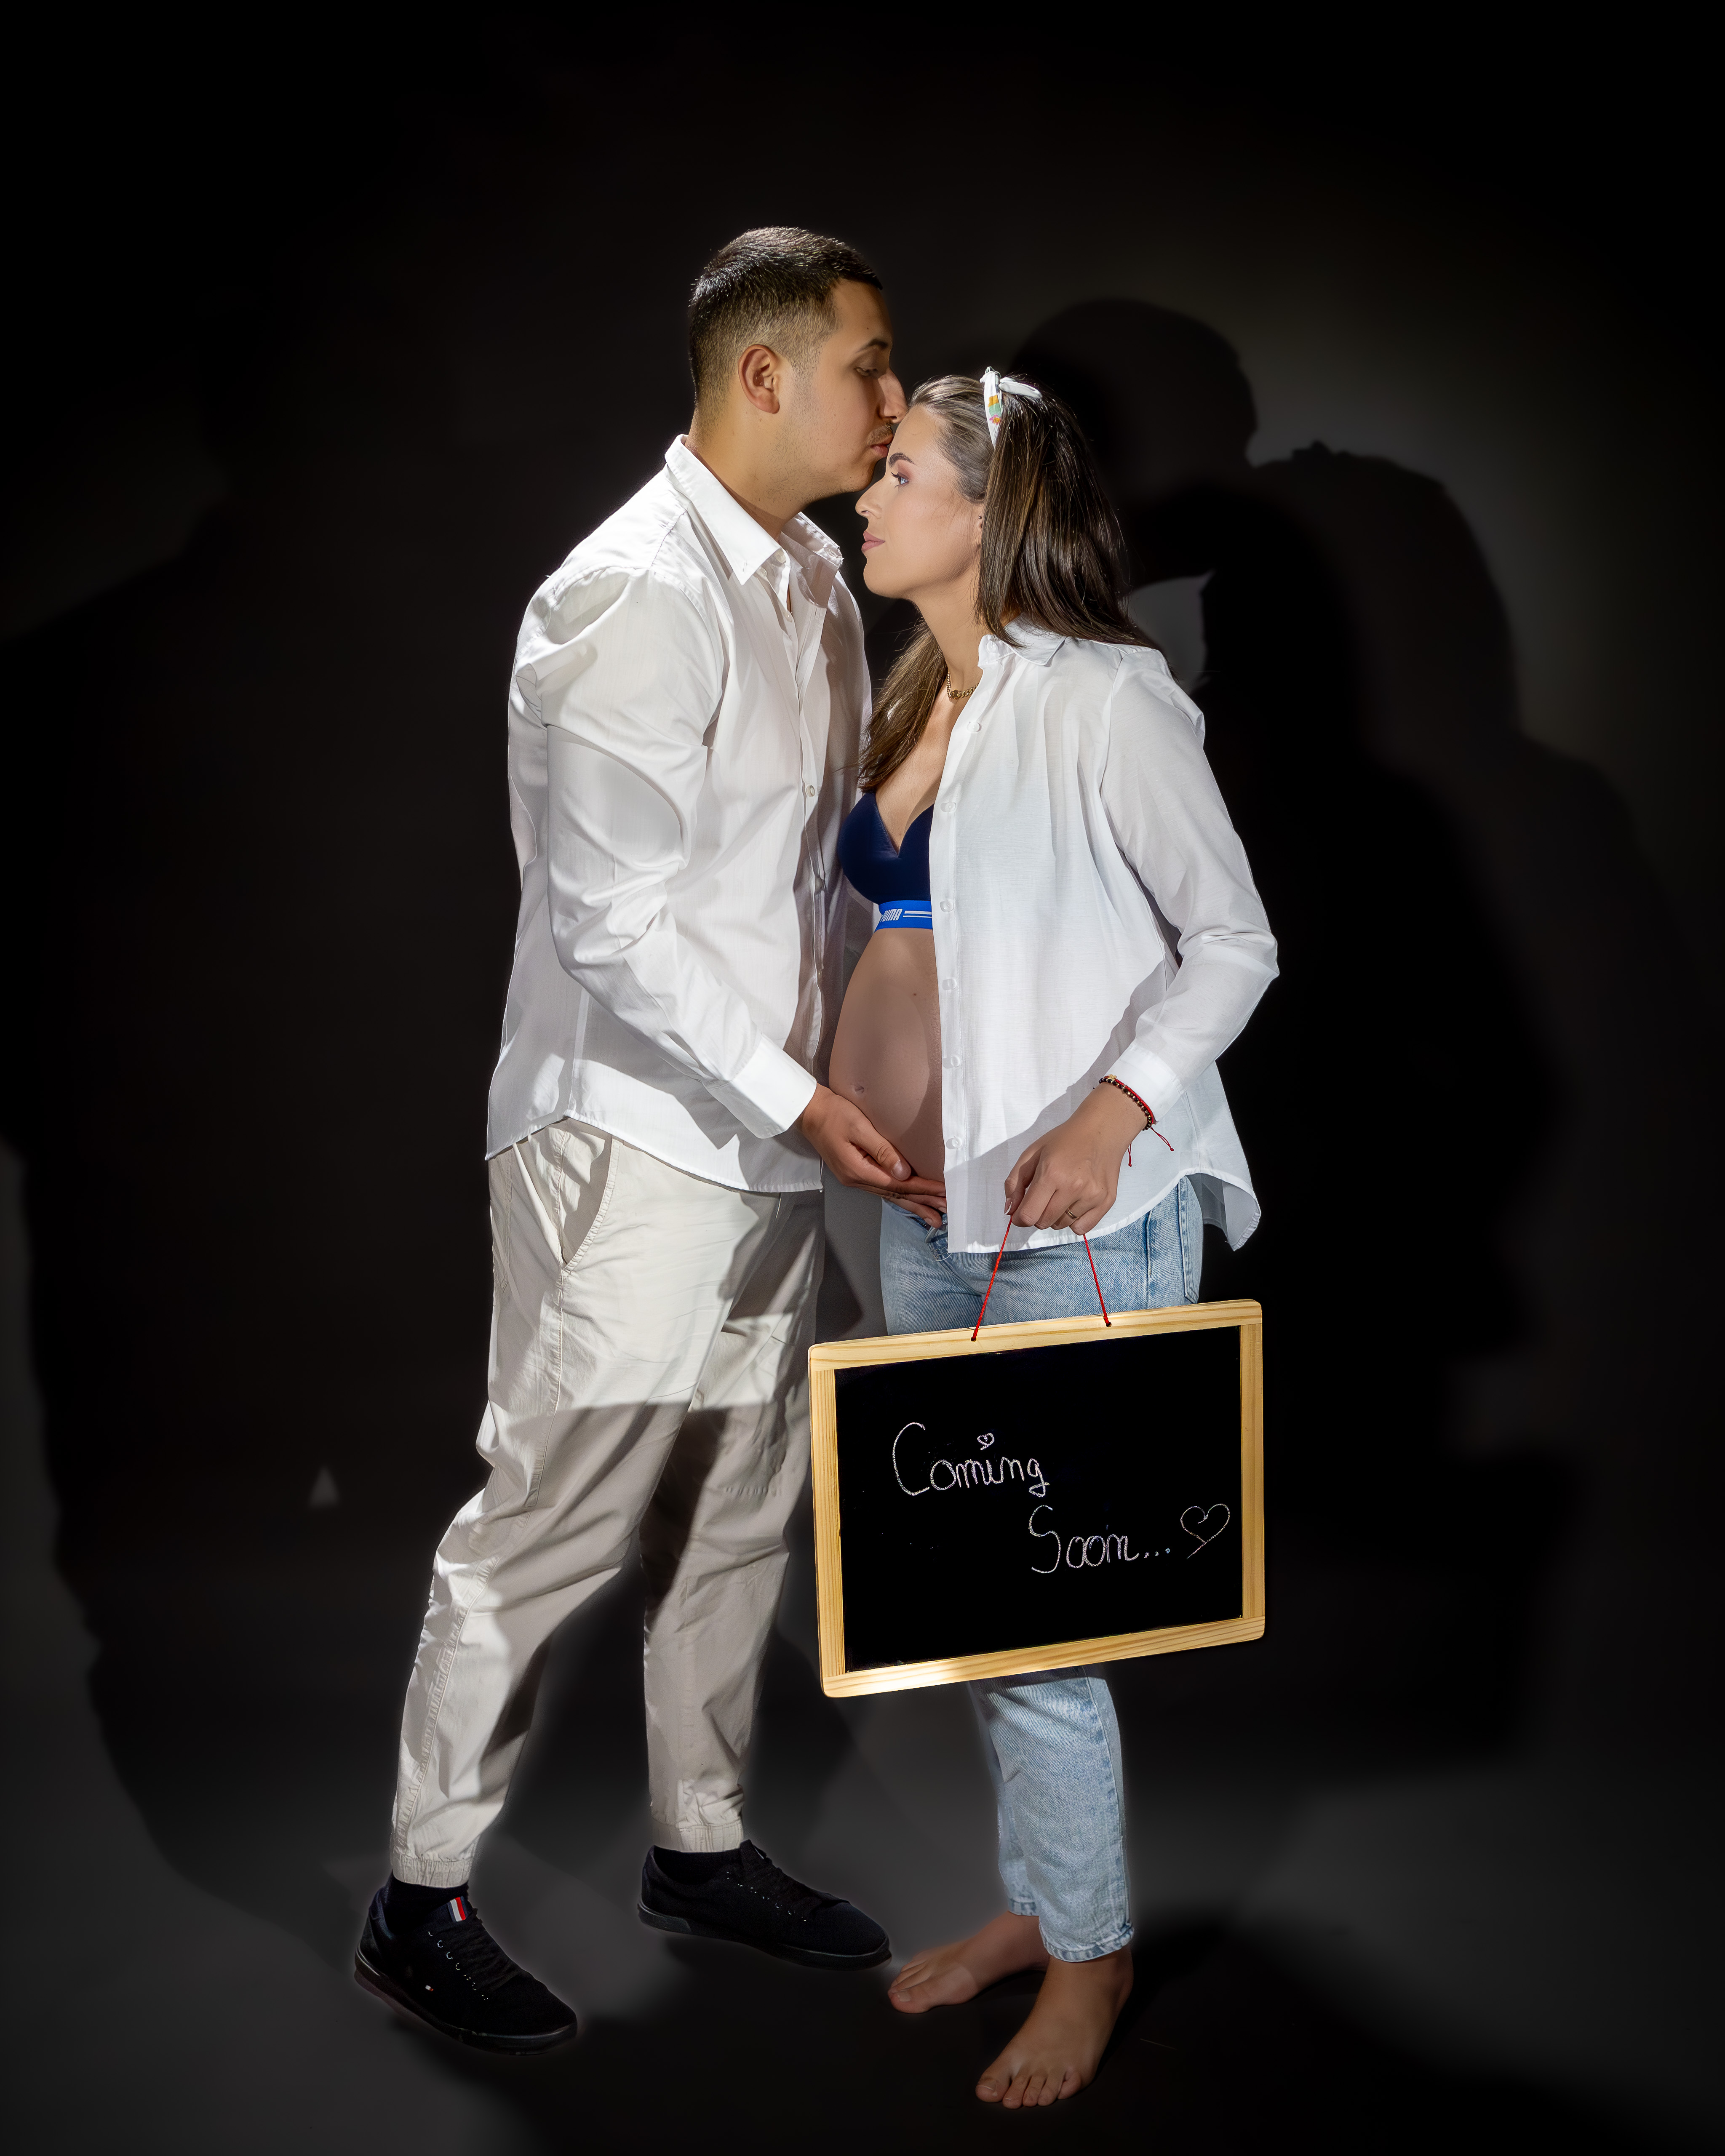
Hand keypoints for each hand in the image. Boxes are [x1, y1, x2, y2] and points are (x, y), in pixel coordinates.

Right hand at [798, 1085, 945, 1227]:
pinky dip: (899, 1196)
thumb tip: (903, 1173)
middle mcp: (856, 1179)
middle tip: (944, 1214)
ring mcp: (854, 1178)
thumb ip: (882, 1150)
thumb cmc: (833, 1114)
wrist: (810, 1112)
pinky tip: (908, 1201)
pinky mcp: (855, 1172)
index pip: (898, 1185)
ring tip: (932, 1216)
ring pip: (890, 1195)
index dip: (923, 1189)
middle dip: (922, 1204)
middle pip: (896, 1196)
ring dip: (913, 1205)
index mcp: (858, 1171)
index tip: (943, 1192)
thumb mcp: (859, 1128)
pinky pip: (882, 1189)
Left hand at [1003, 1086, 1146, 1235]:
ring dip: (1055, 1216)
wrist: (1102, 1130)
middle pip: (1043, 1223)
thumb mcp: (1032, 1153)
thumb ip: (1014, 1182)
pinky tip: (1076, 1202)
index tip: (1021, 1211)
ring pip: (1061, 1225)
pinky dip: (1074, 1221)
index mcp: (1051, 1173)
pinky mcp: (1106, 1201)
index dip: (1019, 1217)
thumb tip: (1010, 1211)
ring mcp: (1092, 1196)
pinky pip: (1081, 1228)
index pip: (1028, 1215)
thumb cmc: (1064, 1140)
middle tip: (1043, 1197)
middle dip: (1037, 1214)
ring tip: (1062, 1194)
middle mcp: (1073, 1187)